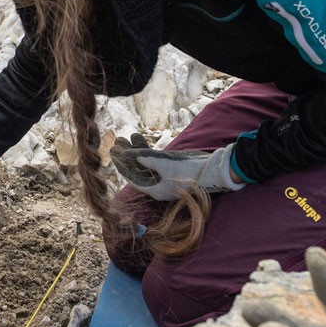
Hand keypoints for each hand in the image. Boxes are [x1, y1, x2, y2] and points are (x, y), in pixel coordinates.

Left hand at [110, 132, 242, 200]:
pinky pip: (152, 157)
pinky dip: (145, 147)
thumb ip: (145, 158)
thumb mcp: (164, 164)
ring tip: (124, 137)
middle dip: (126, 155)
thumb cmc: (189, 171)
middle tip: (116, 141)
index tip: (113, 152)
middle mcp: (157, 183)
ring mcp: (163, 174)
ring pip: (143, 161)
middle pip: (136, 169)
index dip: (122, 164)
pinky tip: (136, 136)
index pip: (132, 177)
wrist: (212, 169)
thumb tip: (126, 154)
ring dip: (134, 149)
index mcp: (154, 190)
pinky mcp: (169, 165)